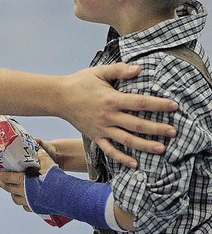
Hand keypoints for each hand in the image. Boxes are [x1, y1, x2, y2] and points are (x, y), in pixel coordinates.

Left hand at [0, 147, 56, 211]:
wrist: (65, 195)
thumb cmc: (54, 177)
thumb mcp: (47, 162)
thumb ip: (41, 155)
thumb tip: (38, 144)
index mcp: (23, 181)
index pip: (6, 177)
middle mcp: (23, 193)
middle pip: (9, 188)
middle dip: (2, 184)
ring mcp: (29, 202)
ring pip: (16, 199)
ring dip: (12, 193)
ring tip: (10, 190)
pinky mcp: (36, 209)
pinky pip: (26, 206)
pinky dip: (23, 203)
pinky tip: (24, 200)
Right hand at [60, 63, 176, 167]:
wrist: (58, 97)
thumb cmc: (80, 82)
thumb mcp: (99, 72)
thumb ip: (119, 69)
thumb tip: (139, 69)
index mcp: (111, 99)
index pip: (140, 102)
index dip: (158, 104)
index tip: (174, 106)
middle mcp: (108, 116)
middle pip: (137, 124)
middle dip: (157, 129)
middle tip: (173, 132)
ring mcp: (102, 128)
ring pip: (127, 140)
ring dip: (145, 145)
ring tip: (161, 149)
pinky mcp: (95, 136)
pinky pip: (109, 150)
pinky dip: (122, 158)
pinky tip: (135, 164)